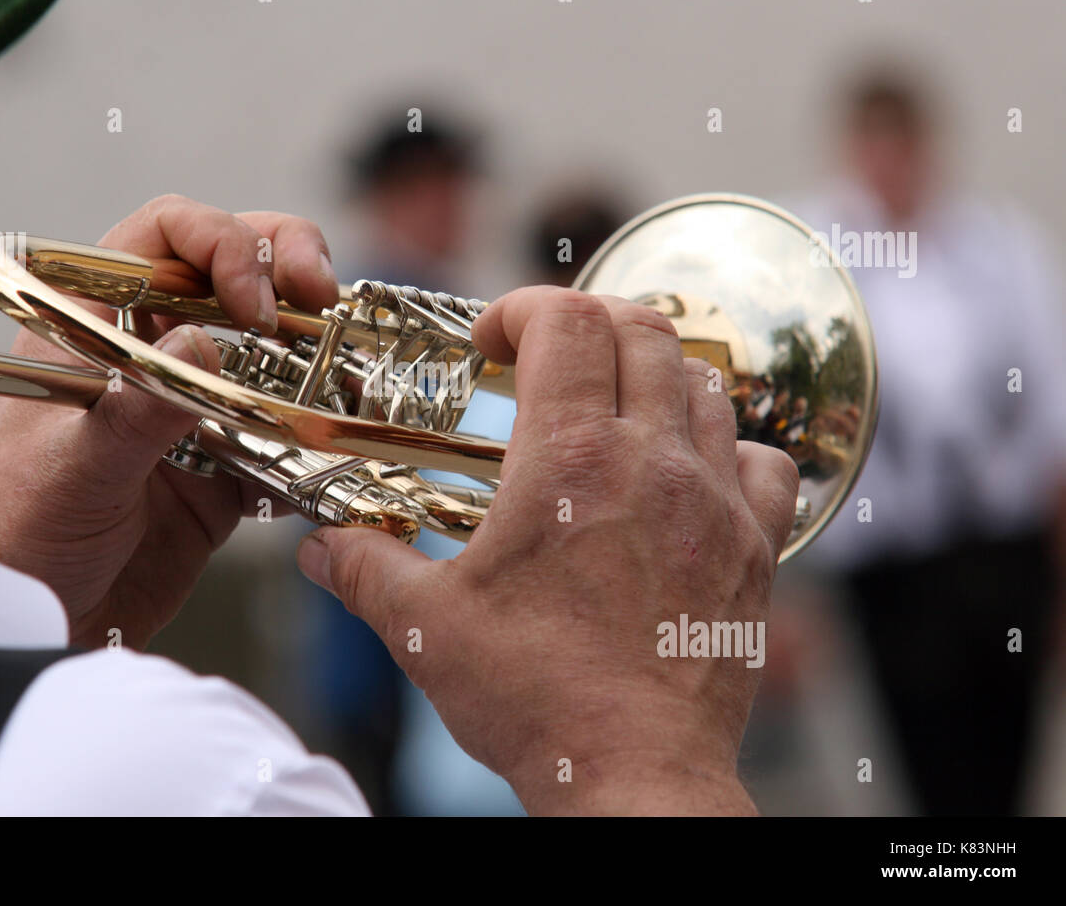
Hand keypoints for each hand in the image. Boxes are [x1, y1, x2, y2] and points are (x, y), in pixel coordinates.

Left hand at [0, 195, 337, 648]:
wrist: (35, 626)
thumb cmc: (16, 536)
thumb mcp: (71, 470)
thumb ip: (136, 410)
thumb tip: (202, 341)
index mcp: (92, 324)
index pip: (163, 237)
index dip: (221, 245)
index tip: (254, 304)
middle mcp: (147, 352)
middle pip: (229, 271)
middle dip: (287, 268)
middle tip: (325, 298)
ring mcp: (191, 407)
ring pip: (267, 346)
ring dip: (315, 351)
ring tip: (348, 371)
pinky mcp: (224, 467)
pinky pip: (284, 432)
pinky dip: (317, 434)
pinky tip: (335, 446)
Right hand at [295, 287, 798, 814]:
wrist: (632, 773)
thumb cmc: (534, 698)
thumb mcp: (426, 628)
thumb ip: (364, 570)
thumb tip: (319, 549)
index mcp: (566, 460)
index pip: (564, 321)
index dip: (522, 309)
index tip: (492, 343)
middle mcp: (651, 461)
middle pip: (640, 328)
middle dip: (585, 325)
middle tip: (546, 361)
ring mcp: (713, 501)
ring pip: (703, 383)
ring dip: (650, 376)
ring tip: (609, 412)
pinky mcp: (755, 548)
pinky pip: (764, 461)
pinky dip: (727, 446)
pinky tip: (690, 475)